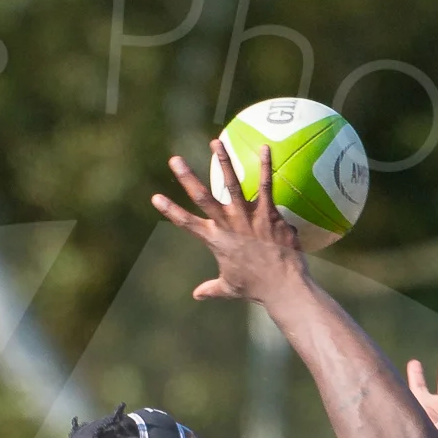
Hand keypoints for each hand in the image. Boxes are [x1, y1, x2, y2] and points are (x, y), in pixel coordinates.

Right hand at [152, 140, 310, 305]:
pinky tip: (265, 147)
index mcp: (215, 241)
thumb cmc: (256, 288)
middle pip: (202, 197)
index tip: (156, 197)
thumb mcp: (229, 288)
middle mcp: (227, 225)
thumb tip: (197, 295)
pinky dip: (265, 166)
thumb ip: (212, 289)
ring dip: (223, 161)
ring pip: (232, 184)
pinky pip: (266, 185)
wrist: (282, 286)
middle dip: (187, 177)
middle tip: (175, 159)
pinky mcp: (267, 214)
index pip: (186, 223)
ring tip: (215, 142)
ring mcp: (247, 217)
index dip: (170, 210)